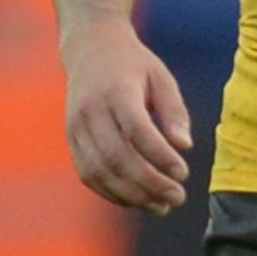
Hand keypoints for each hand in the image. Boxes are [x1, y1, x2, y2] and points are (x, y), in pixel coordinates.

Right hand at [60, 20, 195, 213]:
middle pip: (116, 156)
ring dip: (131, 195)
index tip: (184, 173)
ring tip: (162, 206)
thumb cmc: (133, 65)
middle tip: (178, 197)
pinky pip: (88, 174)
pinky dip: (112, 192)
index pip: (136, 130)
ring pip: (100, 171)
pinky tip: (138, 199)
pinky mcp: (71, 140)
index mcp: (116, 91)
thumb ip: (174, 111)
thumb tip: (185, 147)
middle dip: (148, 183)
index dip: (159, 156)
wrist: (90, 49)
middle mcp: (90, 110)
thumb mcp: (161, 78)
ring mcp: (76, 127)